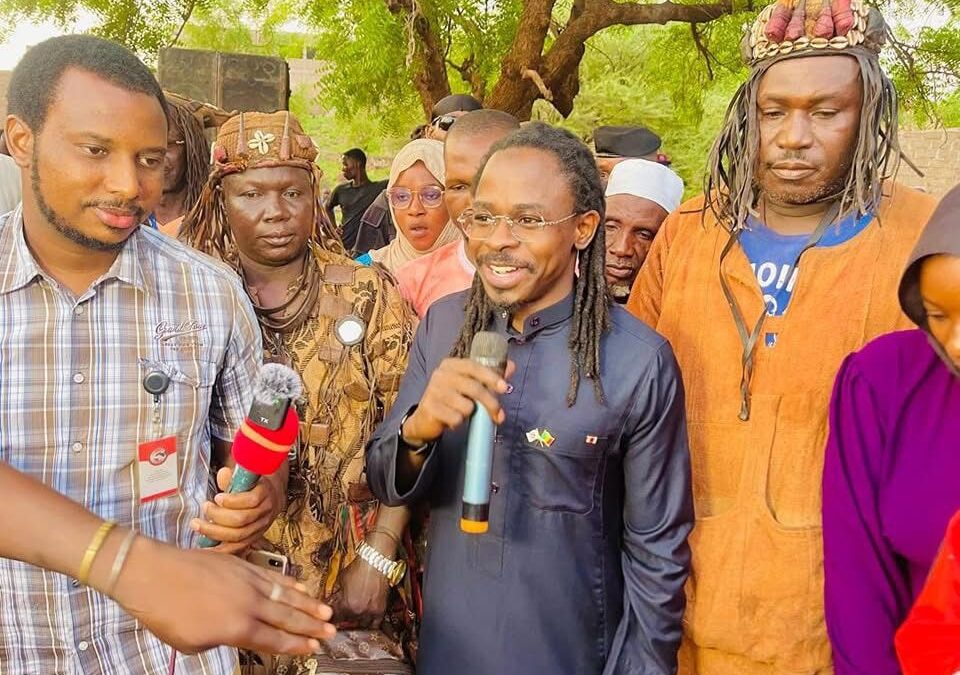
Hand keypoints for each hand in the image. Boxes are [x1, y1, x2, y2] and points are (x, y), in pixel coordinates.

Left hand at [111, 537, 335, 654]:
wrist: (151, 573)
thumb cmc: (165, 613)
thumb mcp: (193, 642)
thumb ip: (222, 639)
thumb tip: (236, 633)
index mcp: (237, 628)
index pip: (275, 640)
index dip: (297, 645)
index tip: (315, 647)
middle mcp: (248, 604)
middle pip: (287, 617)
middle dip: (311, 626)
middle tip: (332, 632)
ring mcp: (247, 581)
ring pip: (285, 594)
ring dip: (308, 604)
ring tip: (326, 612)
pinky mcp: (241, 564)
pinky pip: (271, 575)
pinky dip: (289, 582)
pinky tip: (300, 586)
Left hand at [190, 467, 280, 553]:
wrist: (270, 498)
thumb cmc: (253, 486)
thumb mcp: (246, 476)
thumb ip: (233, 476)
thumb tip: (223, 474)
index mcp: (264, 493)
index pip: (250, 500)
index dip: (232, 500)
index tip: (217, 497)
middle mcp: (264, 512)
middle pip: (241, 519)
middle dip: (218, 516)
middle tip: (205, 507)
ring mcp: (259, 527)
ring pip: (238, 535)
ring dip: (214, 532)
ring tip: (198, 525)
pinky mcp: (252, 539)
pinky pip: (237, 548)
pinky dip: (221, 549)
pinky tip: (206, 547)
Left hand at [330, 554, 389, 627]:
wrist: (375, 561)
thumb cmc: (357, 568)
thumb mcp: (341, 581)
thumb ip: (337, 595)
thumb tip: (331, 602)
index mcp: (346, 605)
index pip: (335, 618)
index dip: (332, 617)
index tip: (330, 616)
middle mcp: (358, 611)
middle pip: (347, 622)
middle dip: (343, 619)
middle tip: (341, 615)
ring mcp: (371, 612)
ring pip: (360, 625)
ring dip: (355, 622)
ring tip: (352, 618)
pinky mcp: (381, 610)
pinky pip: (374, 624)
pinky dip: (369, 623)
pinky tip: (365, 620)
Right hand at [402, 358, 514, 445]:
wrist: (424, 418)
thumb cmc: (451, 398)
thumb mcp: (469, 385)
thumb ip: (490, 375)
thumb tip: (512, 366)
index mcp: (451, 364)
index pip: (474, 366)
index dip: (491, 376)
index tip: (505, 387)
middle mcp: (441, 374)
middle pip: (474, 388)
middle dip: (490, 403)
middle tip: (499, 415)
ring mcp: (433, 391)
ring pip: (466, 406)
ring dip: (470, 414)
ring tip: (463, 413)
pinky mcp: (429, 408)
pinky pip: (456, 418)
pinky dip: (458, 422)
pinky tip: (452, 420)